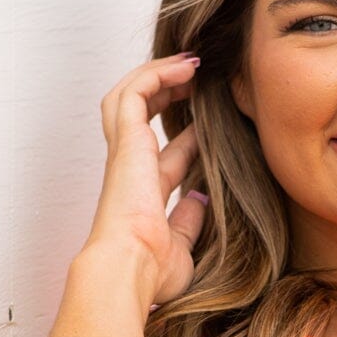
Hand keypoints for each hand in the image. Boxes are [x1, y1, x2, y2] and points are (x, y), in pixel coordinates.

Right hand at [81, 53, 208, 313]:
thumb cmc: (151, 272)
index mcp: (143, 196)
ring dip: (159, 75)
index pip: (166, 156)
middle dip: (166, 94)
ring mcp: (124, 153)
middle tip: (196, 80)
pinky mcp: (125, 141)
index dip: (189, 138)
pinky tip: (185, 69)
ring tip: (190, 64)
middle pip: (139, 116)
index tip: (212, 127)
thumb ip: (190, 222)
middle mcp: (130, 170)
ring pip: (129, 96)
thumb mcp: (182, 246)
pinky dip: (158, 74)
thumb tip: (201, 200)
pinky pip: (136, 92)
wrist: (130, 270)